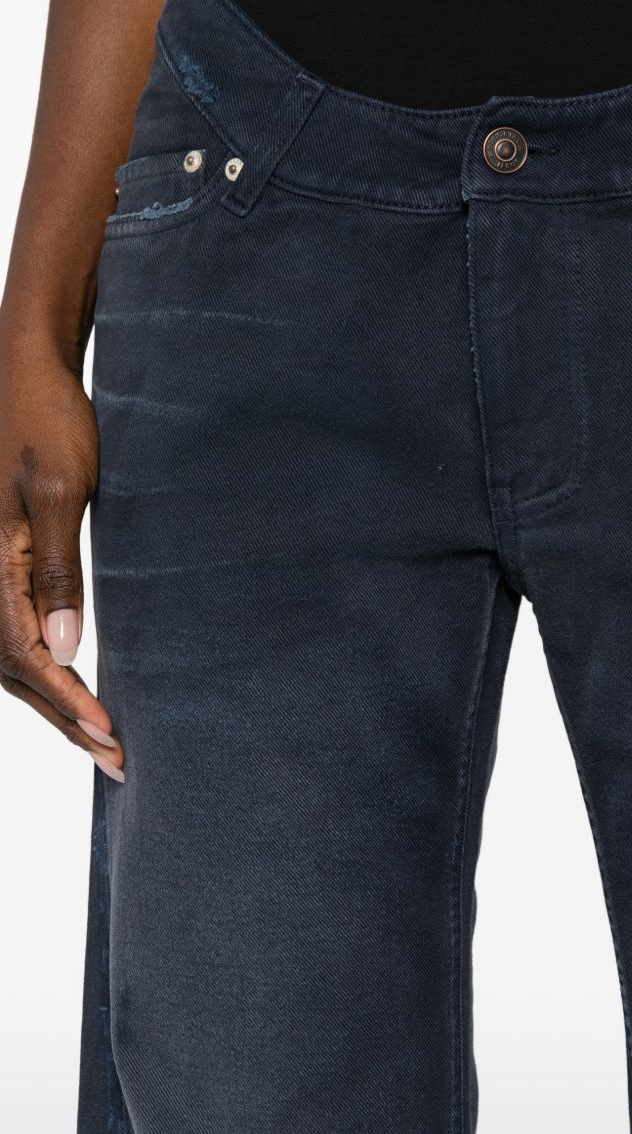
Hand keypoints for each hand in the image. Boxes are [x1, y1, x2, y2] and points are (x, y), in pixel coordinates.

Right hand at [0, 350, 123, 780]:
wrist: (24, 372)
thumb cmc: (46, 420)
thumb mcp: (63, 489)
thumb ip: (58, 569)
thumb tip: (63, 649)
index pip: (25, 655)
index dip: (69, 702)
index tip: (111, 737)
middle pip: (13, 670)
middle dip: (65, 718)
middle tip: (118, 761)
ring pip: (8, 657)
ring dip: (53, 702)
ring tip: (101, 741)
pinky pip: (9, 631)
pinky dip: (40, 669)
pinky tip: (69, 686)